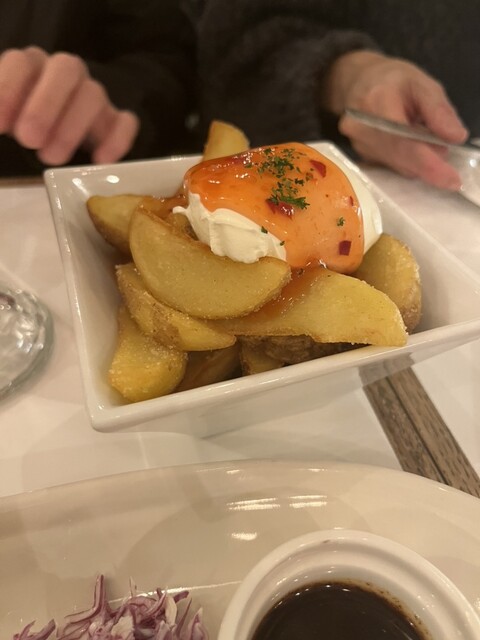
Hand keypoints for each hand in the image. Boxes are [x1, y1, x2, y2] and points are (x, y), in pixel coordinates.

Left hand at [0, 46, 138, 164]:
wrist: (58, 135)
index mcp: (31, 66)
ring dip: (72, 127)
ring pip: (93, 95)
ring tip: (51, 158)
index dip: (8, 90)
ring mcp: (94, 96)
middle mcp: (65, 73)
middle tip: (28, 139)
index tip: (0, 126)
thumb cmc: (24, 126)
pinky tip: (100, 160)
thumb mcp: (7, 120)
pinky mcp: (116, 121)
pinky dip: (116, 140)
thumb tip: (0, 125)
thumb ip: (2, 118)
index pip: (21, 63)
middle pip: (65, 70)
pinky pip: (126, 122)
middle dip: (45, 104)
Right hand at [321, 51, 467, 189]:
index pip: (403, 141)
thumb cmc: (392, 81)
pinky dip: (406, 159)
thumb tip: (456, 137)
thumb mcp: (421, 84)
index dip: (428, 164)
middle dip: (428, 163)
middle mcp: (362, 127)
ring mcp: (357, 144)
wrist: (357, 82)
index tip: (451, 180)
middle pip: (400, 158)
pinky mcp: (359, 154)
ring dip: (417, 159)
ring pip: (397, 164)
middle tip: (445, 151)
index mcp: (377, 102)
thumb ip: (439, 110)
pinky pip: (389, 165)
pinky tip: (407, 142)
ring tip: (422, 135)